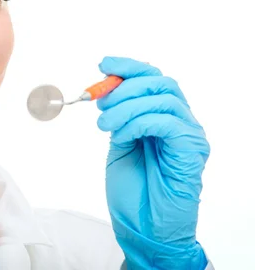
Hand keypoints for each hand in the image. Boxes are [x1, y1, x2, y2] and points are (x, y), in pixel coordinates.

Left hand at [96, 57, 209, 269]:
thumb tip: (103, 91)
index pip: (152, 79)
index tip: (103, 64)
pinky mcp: (191, 149)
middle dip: (125, 86)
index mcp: (161, 117)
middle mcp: (180, 121)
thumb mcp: (118, 143)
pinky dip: (139, 123)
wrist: (143, 227)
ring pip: (163, 98)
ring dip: (128, 106)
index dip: (128, 67)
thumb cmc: (132, 190)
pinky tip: (122, 136)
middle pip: (160, 82)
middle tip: (100, 103)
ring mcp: (188, 135)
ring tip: (105, 125)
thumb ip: (118, 116)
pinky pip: (167, 121)